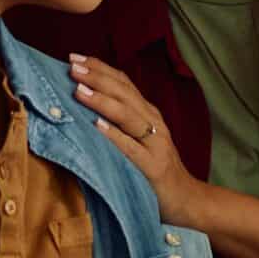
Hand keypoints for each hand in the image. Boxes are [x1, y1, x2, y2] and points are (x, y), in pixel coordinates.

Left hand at [74, 54, 198, 224]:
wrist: (186, 200)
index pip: (124, 84)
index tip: (75, 57)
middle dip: (97, 78)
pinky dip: (113, 135)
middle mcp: (153, 124)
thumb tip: (81, 105)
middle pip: (125, 94)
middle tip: (72, 67)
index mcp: (148, 115)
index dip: (101, 69)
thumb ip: (119, 123)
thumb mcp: (138, 140)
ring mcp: (155, 144)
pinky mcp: (153, 167)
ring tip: (79, 90)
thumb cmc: (153, 171)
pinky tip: (96, 126)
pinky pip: (130, 148)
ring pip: (128, 115)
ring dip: (102, 101)